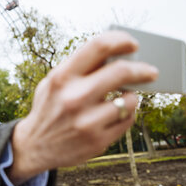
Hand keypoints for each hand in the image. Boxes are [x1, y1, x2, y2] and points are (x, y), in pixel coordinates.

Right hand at [7, 31, 157, 183]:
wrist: (34, 145)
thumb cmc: (49, 107)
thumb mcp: (54, 82)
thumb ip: (79, 67)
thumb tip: (116, 53)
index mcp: (62, 77)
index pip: (98, 46)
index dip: (121, 40)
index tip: (133, 43)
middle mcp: (74, 98)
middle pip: (122, 71)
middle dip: (142, 69)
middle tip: (151, 71)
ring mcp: (86, 122)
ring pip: (130, 99)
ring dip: (132, 95)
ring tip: (125, 96)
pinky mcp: (97, 141)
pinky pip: (127, 120)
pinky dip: (126, 113)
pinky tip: (116, 113)